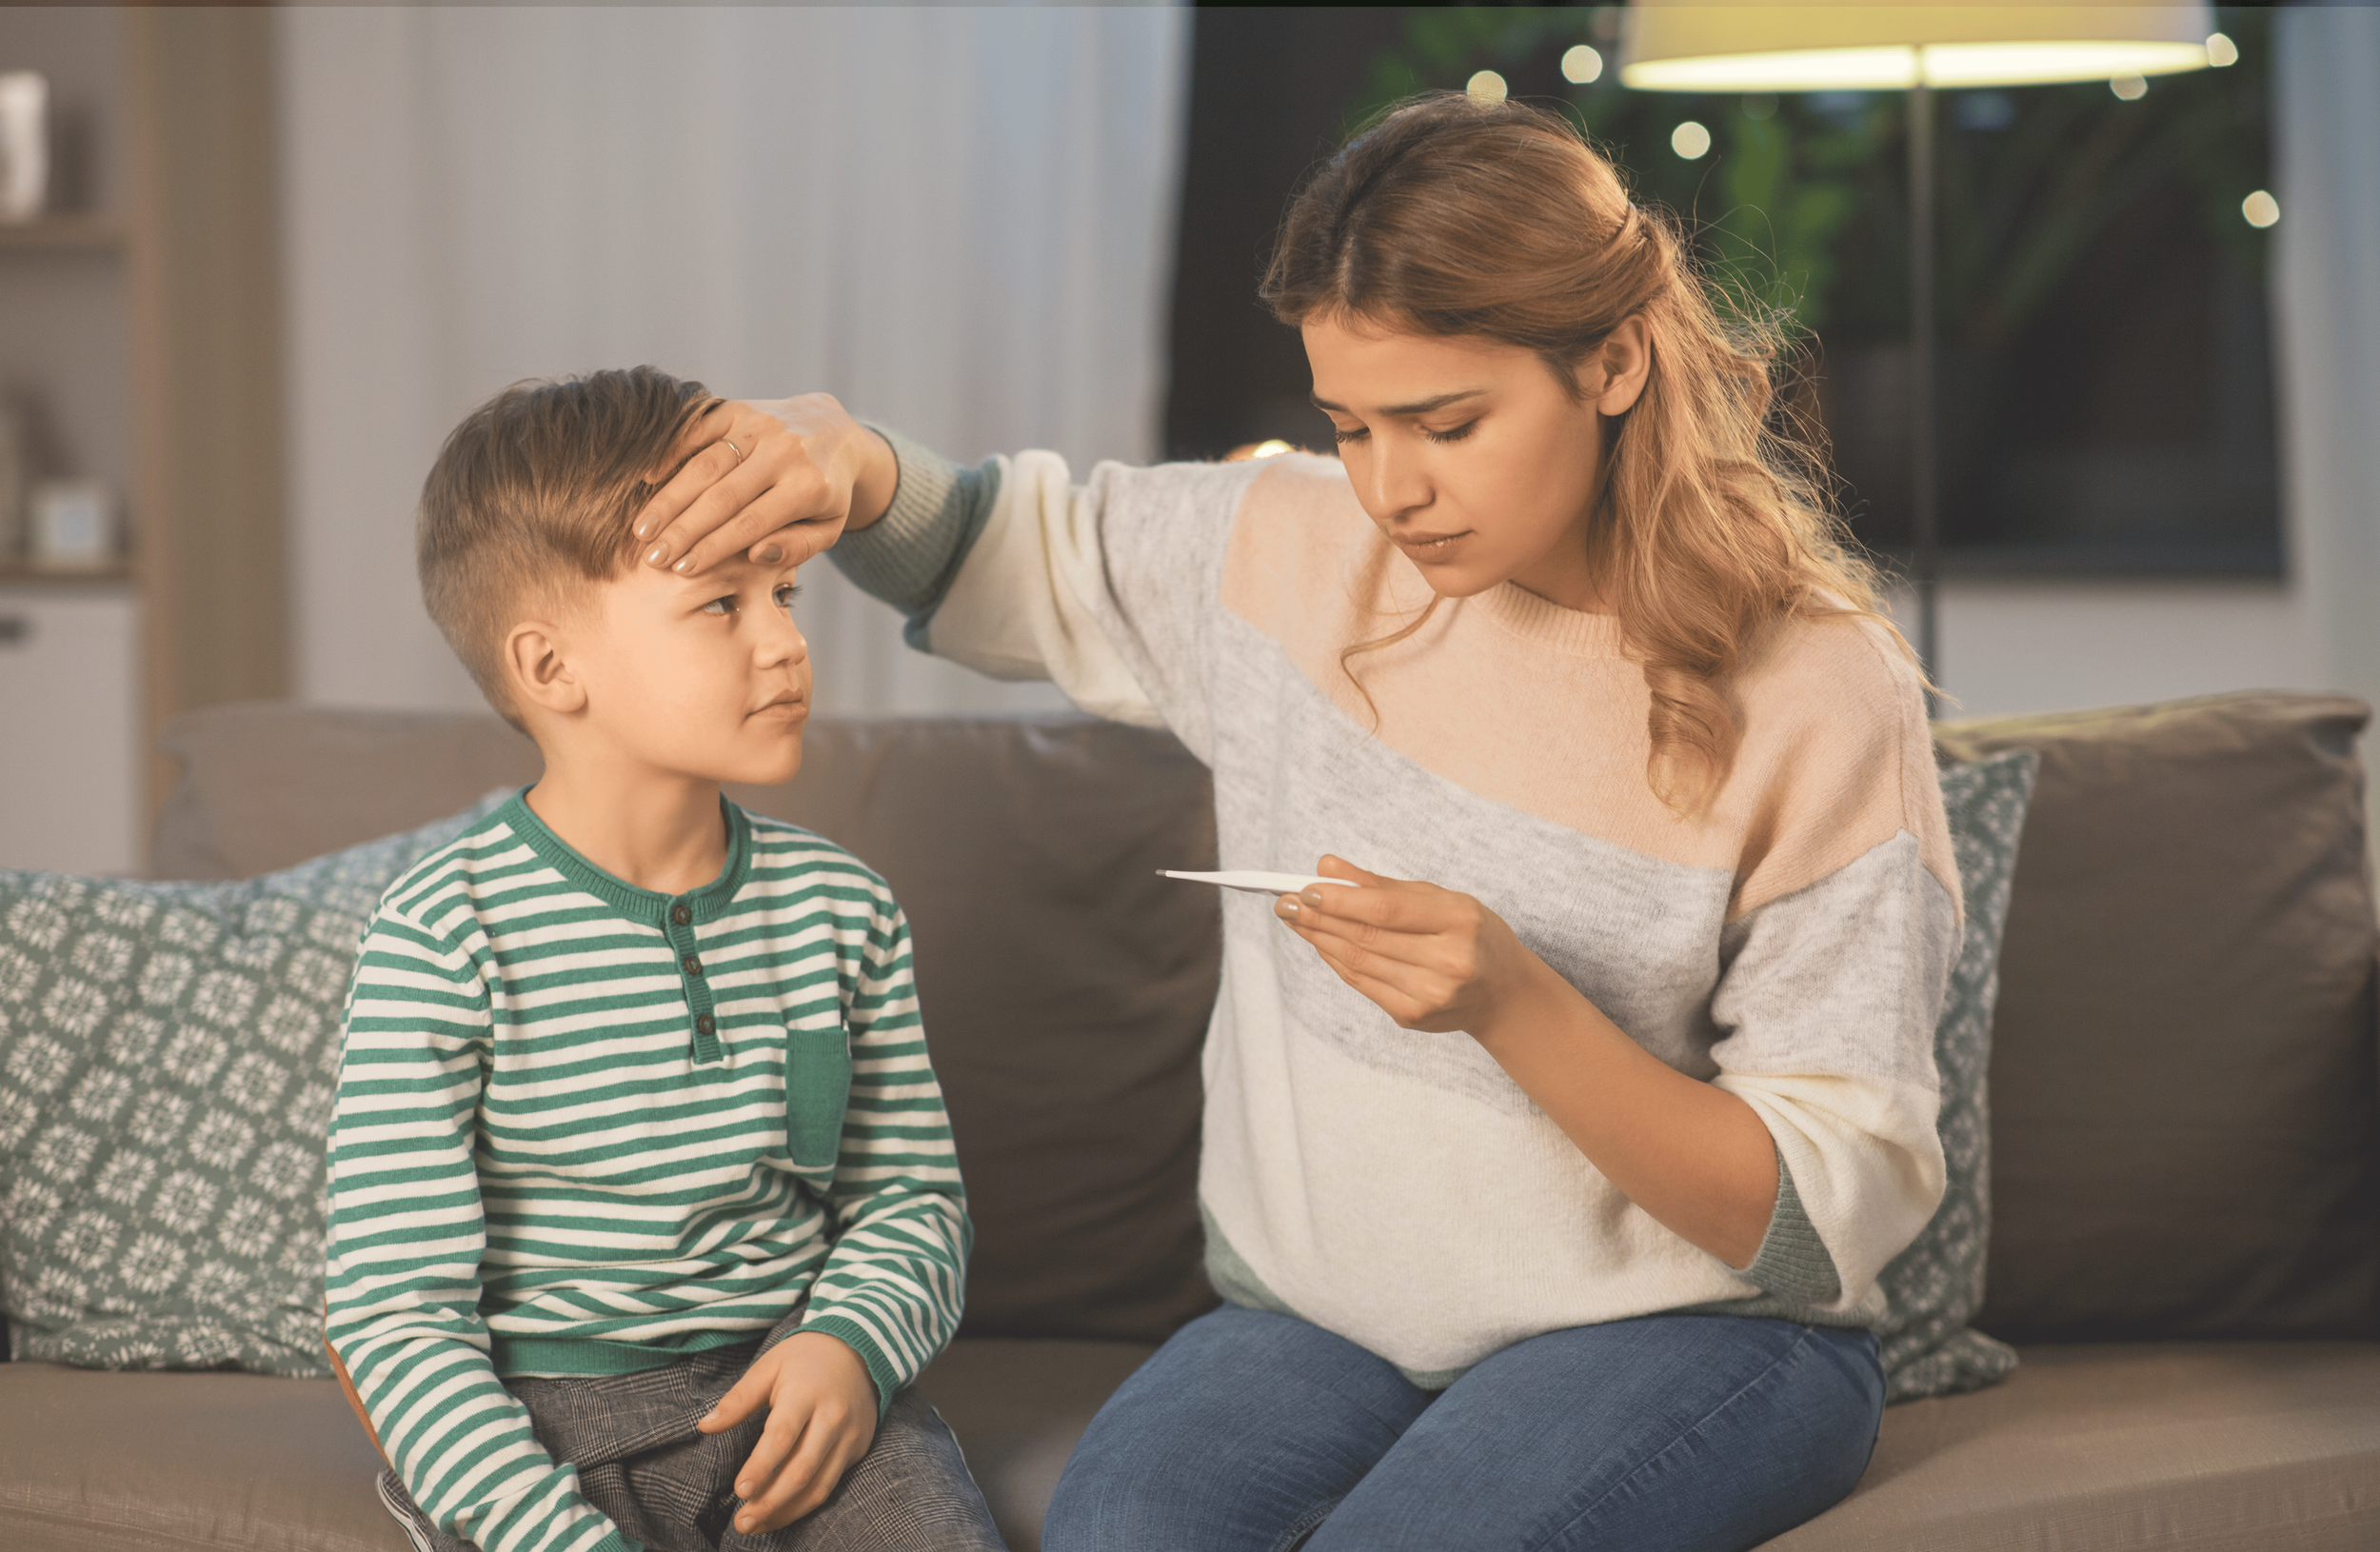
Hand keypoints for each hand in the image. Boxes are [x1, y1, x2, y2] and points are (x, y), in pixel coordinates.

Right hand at [631, 394, 899, 576]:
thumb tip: (754, 555)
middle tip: (652, 557)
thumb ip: (796, 547)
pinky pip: (698, 430)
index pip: (751, 523)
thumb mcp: (827, 527)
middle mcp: (784, 450)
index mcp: (809, 485)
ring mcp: (760, 425)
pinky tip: (647, 479)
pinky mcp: (739, 408)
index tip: (682, 570)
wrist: (833, 429)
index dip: (713, 547)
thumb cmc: (826, 491)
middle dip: (683, 530)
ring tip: (643, 529)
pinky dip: (671, 452)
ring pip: (705, 465)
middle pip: (722, 497)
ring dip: (670, 498)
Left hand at [696, 1331, 878, 1533]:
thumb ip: (738, 1399)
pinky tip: (780, 1513)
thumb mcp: (768, 1367)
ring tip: (756, 1525)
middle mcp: (833, 1417)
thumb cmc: (804, 1360)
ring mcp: (850, 1435)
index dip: (761, 1467)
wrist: (858, 1350)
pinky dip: (804, 1505)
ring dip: (786, 1511)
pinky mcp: (859, 1448)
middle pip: (801, 1469)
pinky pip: (831, 1485)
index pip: (783, 1437)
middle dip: (770, 1501)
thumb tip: (704, 1426)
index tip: (739, 1491)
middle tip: (742, 1522)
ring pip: (819, 1485)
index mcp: (806, 1393)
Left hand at [1273, 855, 1545, 1037]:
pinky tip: (1320, 942)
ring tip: (1294, 918)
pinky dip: (1336, 960)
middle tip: (1283, 901)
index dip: (1340, 900)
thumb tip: (1328, 866)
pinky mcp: (1412, 1016)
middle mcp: (1447, 961)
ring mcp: (1429, 995)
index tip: (1305, 888)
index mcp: (1459, 921)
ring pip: (1358, 962)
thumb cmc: (1472, 934)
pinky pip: (1362, 983)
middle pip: (1366, 936)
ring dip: (1319, 938)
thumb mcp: (1441, 897)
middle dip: (1318, 917)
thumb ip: (1382, 884)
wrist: (1503, 993)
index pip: (1386, 910)